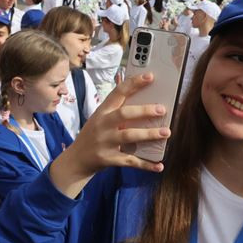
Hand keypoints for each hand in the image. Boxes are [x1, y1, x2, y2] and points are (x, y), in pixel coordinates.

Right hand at [50, 73, 168, 196]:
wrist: (76, 159)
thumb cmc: (93, 134)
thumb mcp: (100, 118)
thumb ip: (117, 110)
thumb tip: (144, 99)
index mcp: (102, 111)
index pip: (118, 92)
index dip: (134, 83)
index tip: (150, 76)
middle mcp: (102, 125)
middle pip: (124, 114)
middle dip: (144, 111)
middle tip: (162, 109)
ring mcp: (105, 142)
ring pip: (129, 136)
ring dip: (149, 134)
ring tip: (166, 132)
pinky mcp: (109, 159)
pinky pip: (131, 161)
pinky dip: (146, 164)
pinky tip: (160, 165)